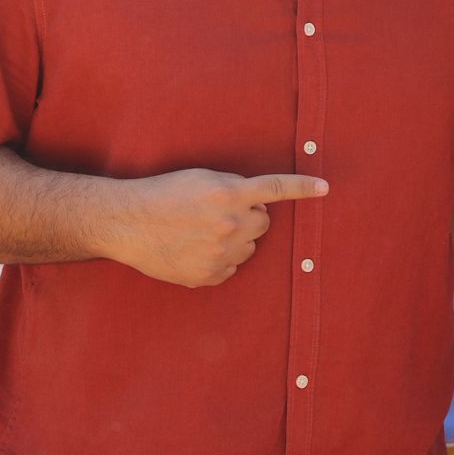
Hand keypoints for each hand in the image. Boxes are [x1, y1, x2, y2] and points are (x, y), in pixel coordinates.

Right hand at [109, 169, 326, 286]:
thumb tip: (255, 202)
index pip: (274, 189)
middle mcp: (229, 225)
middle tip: (219, 213)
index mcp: (229, 195)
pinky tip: (195, 249)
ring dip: (235, 239)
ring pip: (248, 247)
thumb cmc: (163, 194)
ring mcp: (220, 253)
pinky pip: (231, 268)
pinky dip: (220, 260)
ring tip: (202, 231)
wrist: (128, 223)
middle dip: (248, 217)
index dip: (303, 188)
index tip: (325, 188)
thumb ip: (232, 187)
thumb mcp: (201, 178)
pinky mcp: (209, 275)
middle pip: (262, 223)